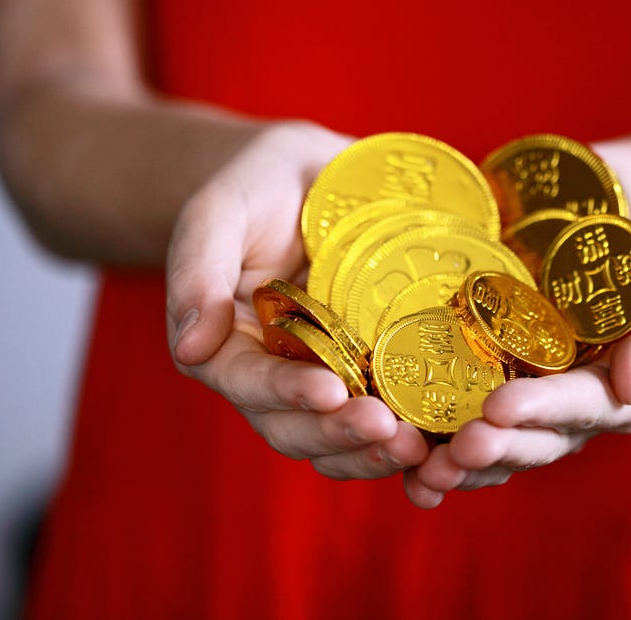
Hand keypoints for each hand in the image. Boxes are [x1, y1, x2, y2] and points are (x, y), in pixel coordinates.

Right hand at [166, 121, 428, 478]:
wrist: (311, 178)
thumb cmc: (257, 187)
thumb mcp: (220, 211)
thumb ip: (198, 270)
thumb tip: (191, 348)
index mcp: (226, 343)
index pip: (247, 382)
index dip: (285, 393)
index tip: (329, 392)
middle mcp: (271, 374)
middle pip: (293, 427)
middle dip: (339, 435)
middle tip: (388, 430)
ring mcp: (321, 379)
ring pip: (335, 439)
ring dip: (373, 452)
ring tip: (418, 448)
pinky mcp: (367, 375)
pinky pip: (380, 419)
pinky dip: (404, 438)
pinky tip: (438, 440)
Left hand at [403, 155, 630, 506]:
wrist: (596, 206)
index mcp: (620, 384)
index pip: (583, 406)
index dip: (542, 411)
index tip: (497, 408)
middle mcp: (574, 405)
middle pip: (537, 440)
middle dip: (497, 449)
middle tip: (454, 450)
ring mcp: (531, 399)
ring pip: (502, 447)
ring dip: (464, 466)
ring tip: (424, 473)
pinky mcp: (491, 383)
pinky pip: (467, 426)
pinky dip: (439, 452)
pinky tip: (408, 469)